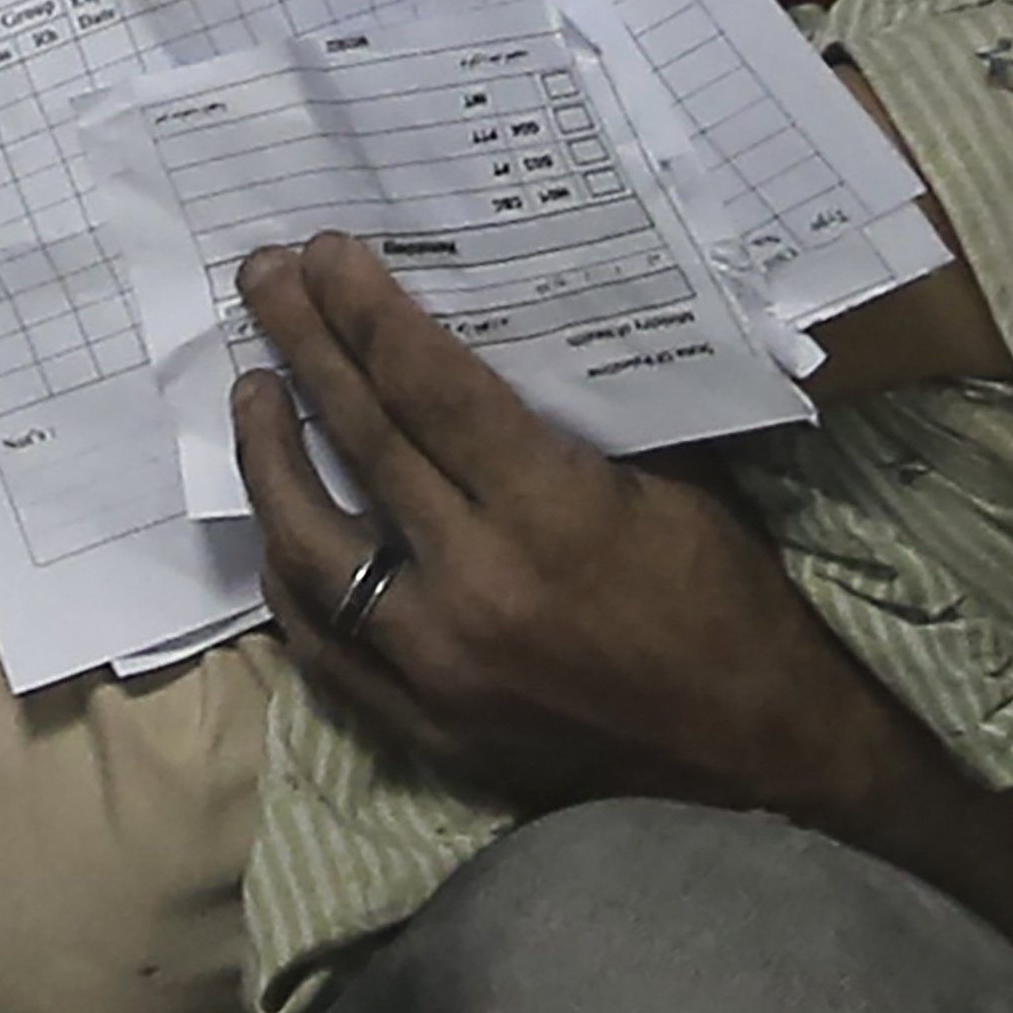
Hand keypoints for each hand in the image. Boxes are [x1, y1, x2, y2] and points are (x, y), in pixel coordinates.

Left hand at [226, 232, 917, 817]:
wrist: (759, 756)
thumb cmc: (729, 603)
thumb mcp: (672, 485)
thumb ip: (568, 428)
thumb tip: (483, 348)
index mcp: (551, 513)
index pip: (429, 389)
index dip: (369, 314)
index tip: (326, 257)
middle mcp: (478, 587)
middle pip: (362, 445)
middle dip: (304, 349)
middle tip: (263, 282)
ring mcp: (438, 668)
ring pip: (313, 551)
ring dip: (272, 462)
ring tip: (253, 394)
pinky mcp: (425, 729)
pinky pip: (324, 647)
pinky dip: (292, 581)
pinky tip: (279, 529)